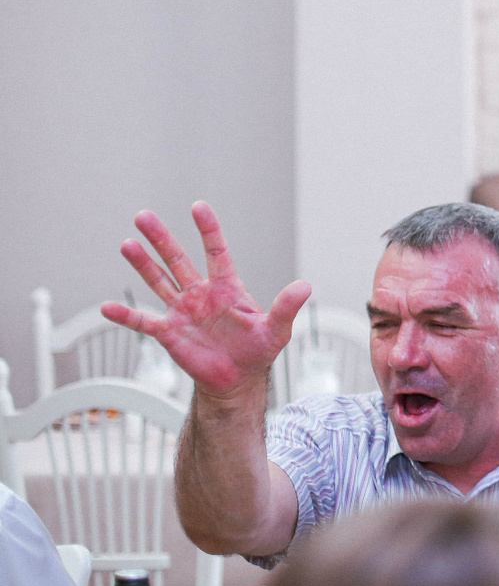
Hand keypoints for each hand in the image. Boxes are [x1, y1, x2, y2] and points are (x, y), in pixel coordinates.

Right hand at [106, 202, 311, 398]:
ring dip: (142, 264)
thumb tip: (305, 285)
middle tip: (144, 216)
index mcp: (227, 288)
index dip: (208, 229)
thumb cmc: (258, 351)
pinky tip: (106, 307)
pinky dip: (125, 316)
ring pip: (159, 282)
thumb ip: (286, 307)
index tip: (197, 206)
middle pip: (178, 260)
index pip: (216, 251)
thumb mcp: (276, 329)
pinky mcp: (169, 333)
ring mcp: (183, 311)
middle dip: (162, 238)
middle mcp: (201, 294)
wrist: (237, 379)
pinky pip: (143, 321)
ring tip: (127, 244)